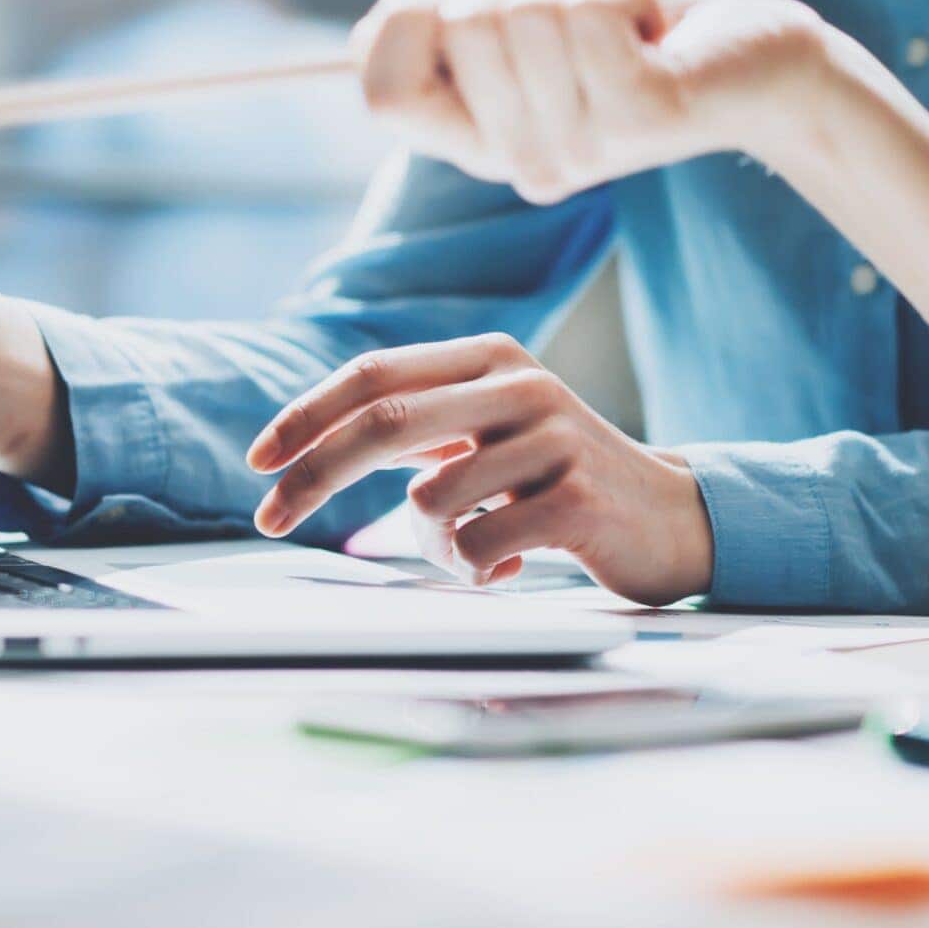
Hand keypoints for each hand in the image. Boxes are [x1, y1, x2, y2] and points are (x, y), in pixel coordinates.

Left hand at [247, 334, 713, 606]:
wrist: (671, 518)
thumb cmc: (557, 481)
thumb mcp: (489, 431)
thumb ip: (418, 424)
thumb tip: (307, 447)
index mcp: (489, 358)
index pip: (374, 374)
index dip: (306, 415)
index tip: (257, 460)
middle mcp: (521, 385)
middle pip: (383, 423)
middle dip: (312, 476)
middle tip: (269, 519)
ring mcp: (554, 439)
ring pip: (429, 501)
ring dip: (429, 546)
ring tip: (472, 552)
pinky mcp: (578, 499)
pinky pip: (480, 544)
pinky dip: (476, 569)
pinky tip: (514, 565)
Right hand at [354, 0, 855, 204]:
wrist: (758, 65)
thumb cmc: (637, 36)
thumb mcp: (527, 31)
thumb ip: (450, 31)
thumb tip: (384, 17)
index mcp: (482, 147)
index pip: (383, 94)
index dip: (405, 23)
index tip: (460, 0)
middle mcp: (523, 164)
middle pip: (458, 27)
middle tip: (580, 22)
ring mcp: (581, 146)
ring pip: (523, 10)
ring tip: (625, 29)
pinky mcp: (640, 114)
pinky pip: (588, 10)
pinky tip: (655, 30)